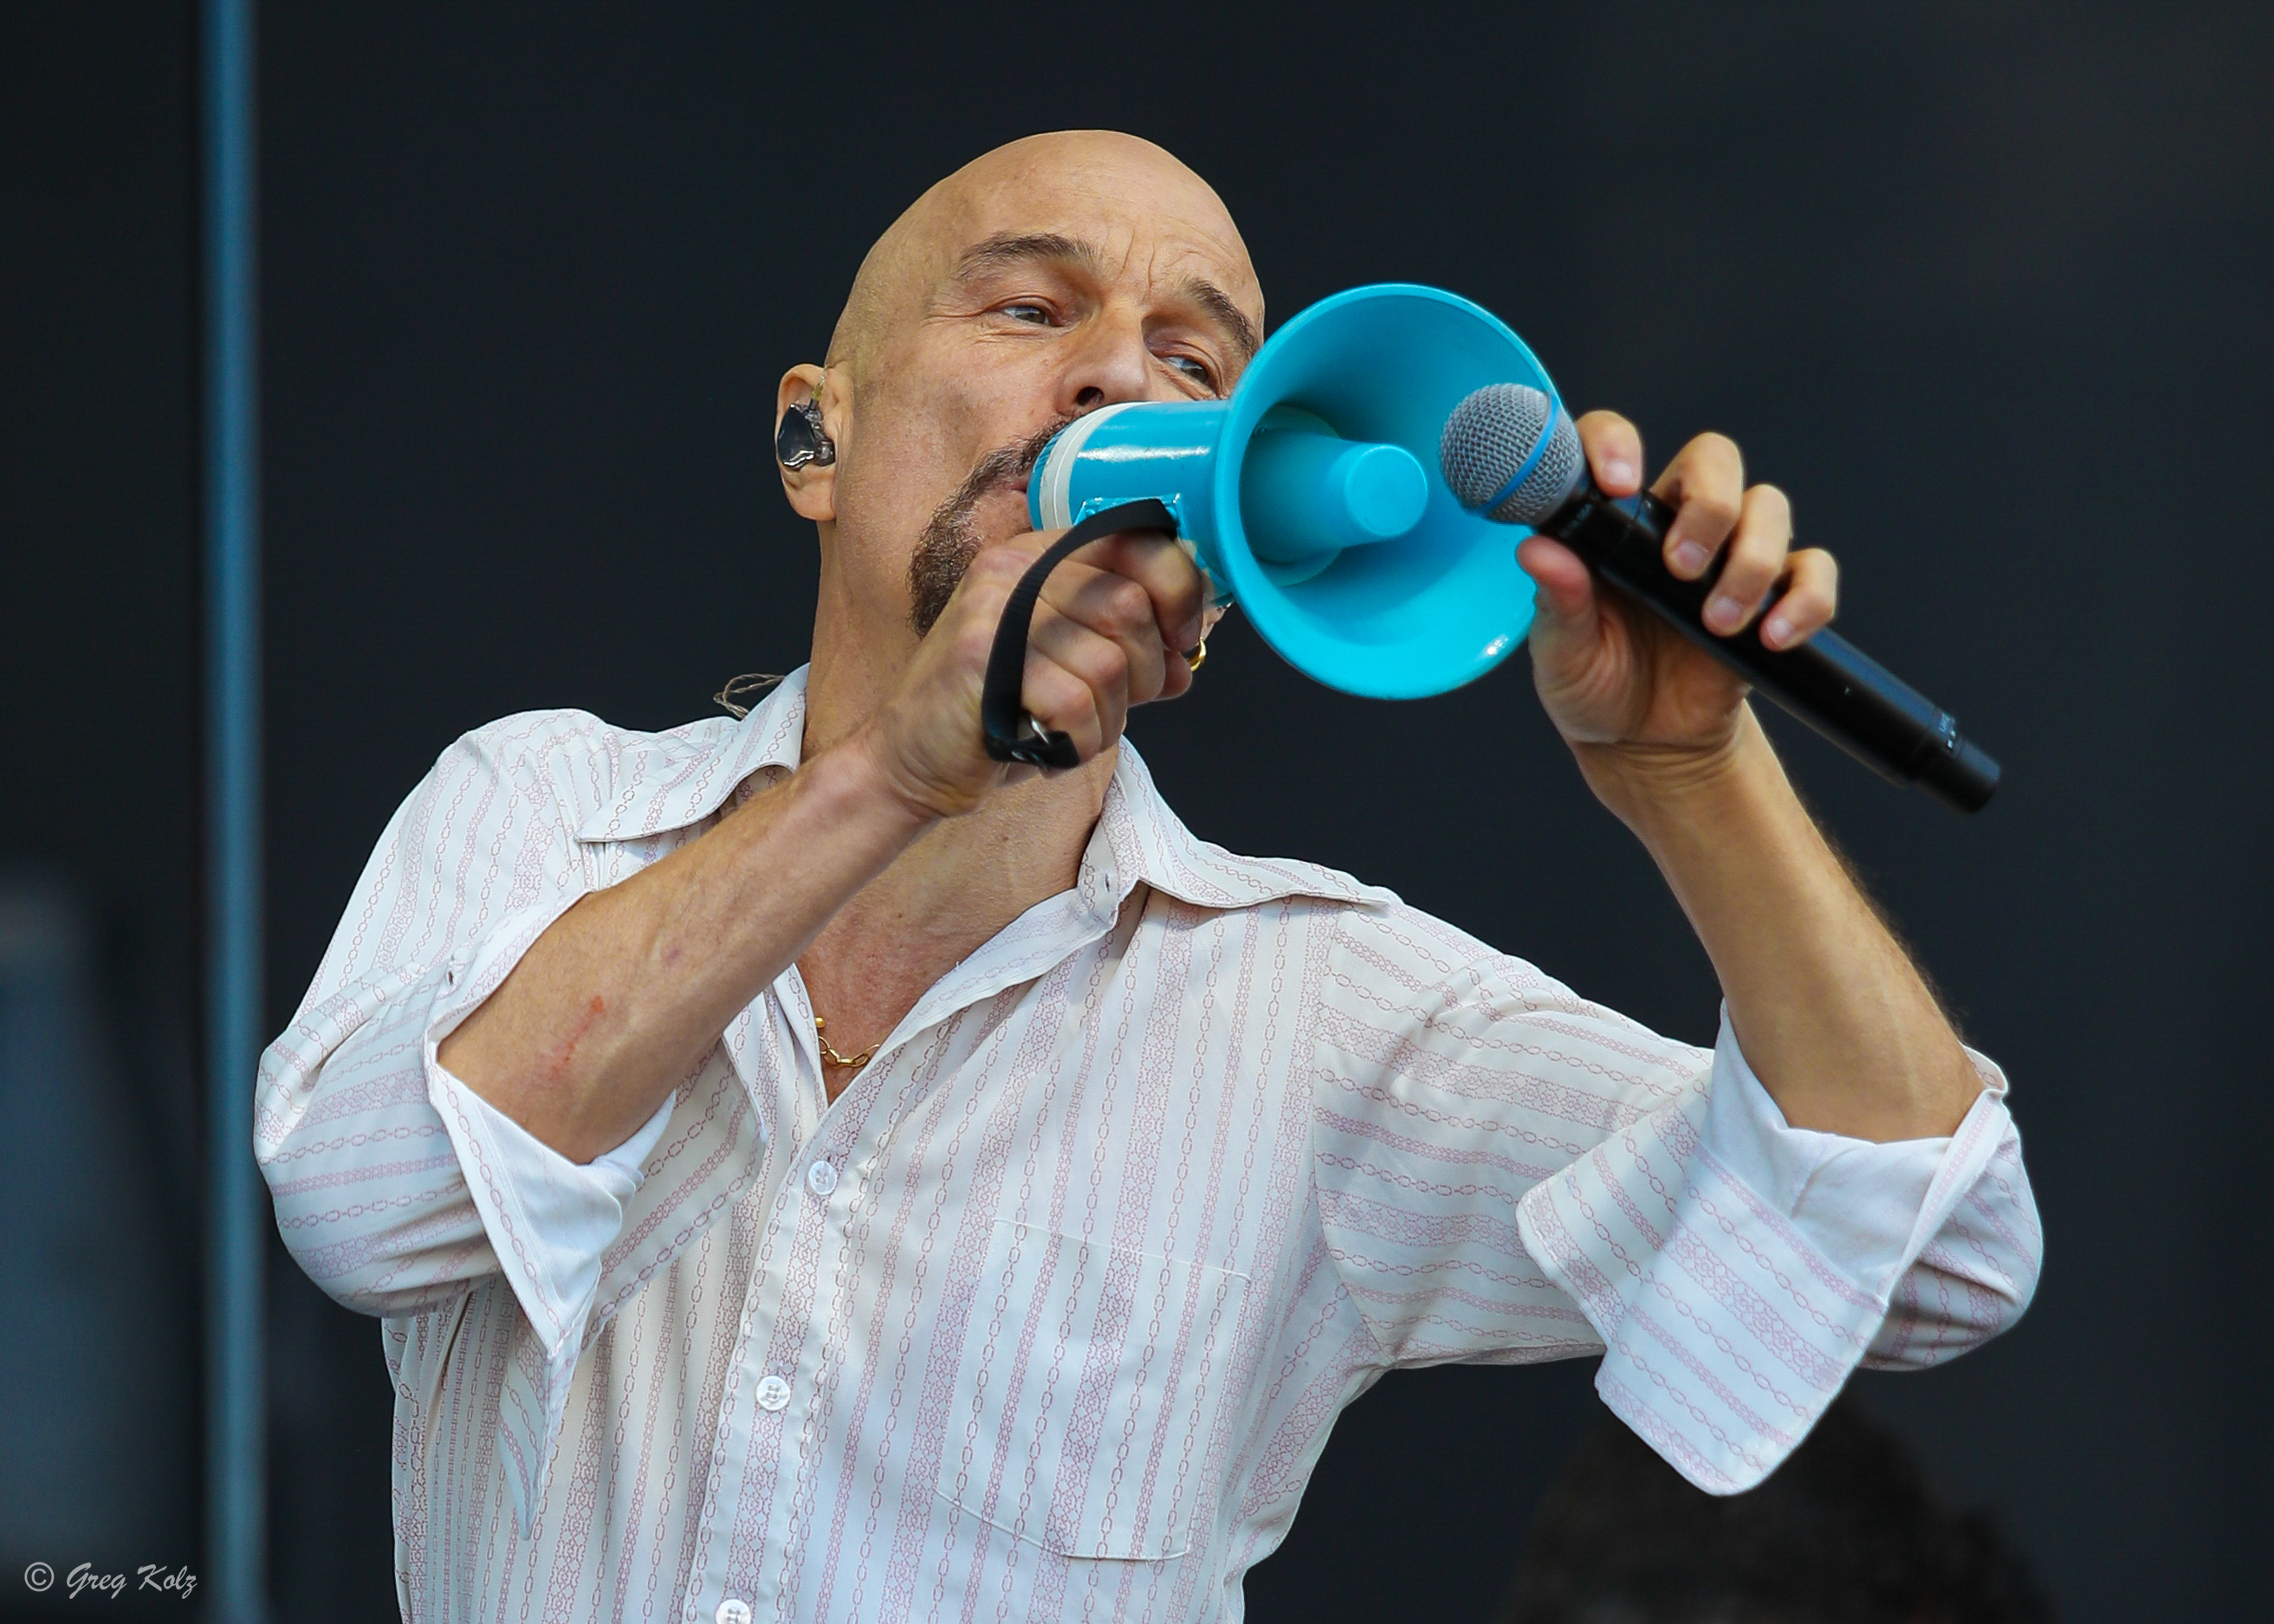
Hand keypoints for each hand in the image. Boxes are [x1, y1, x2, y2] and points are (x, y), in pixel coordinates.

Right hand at [856, 526, 1208, 820]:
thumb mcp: (1074, 669)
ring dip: (1107, 719)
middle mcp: (1014, 568)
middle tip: (1113, 704)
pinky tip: (1049, 746)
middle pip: (1130, 608)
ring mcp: (993, 610)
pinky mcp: (980, 658)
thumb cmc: (1000, 711)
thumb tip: (1189, 657)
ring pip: (1108, 664)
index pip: (1137, 540)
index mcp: (1041, 555)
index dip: (1179, 589)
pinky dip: (1078, 742)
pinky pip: (1074, 704)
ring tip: (1070, 730)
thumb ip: (1131, 652)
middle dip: (1144, 672)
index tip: (1182, 637)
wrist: (913, 758)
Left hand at [1516, 413, 1838, 782]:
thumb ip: (1558, 602)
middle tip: (1681, 569)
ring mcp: (1728, 556)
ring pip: (1769, 506)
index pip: (1614, 446)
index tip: (1618, 482)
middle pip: (1714, 458)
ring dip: (1751, 561)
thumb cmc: (1594, 687)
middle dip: (1710, 504)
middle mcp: (1672, 525)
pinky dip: (1805, 599)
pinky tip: (1773, 637)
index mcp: (1611, 526)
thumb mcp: (1561, 654)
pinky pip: (1813, 570)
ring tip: (1717, 623)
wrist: (1646, 745)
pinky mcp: (1772, 597)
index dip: (1616, 443)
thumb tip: (1537, 550)